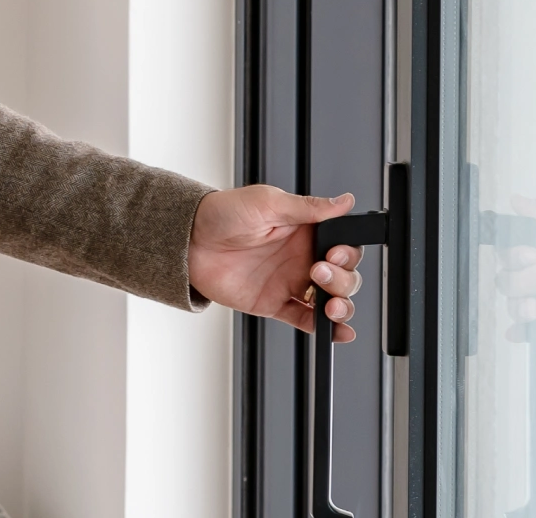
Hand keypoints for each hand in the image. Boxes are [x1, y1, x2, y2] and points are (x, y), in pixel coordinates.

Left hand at [186, 185, 365, 340]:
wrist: (188, 239)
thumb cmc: (223, 213)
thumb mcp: (268, 202)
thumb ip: (309, 207)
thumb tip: (345, 201)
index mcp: (306, 231)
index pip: (343, 246)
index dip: (347, 253)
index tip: (336, 254)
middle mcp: (302, 258)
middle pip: (343, 276)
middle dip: (342, 280)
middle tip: (318, 272)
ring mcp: (289, 282)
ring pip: (329, 300)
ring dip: (340, 306)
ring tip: (330, 306)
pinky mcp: (274, 303)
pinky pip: (305, 320)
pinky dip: (324, 330)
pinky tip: (337, 333)